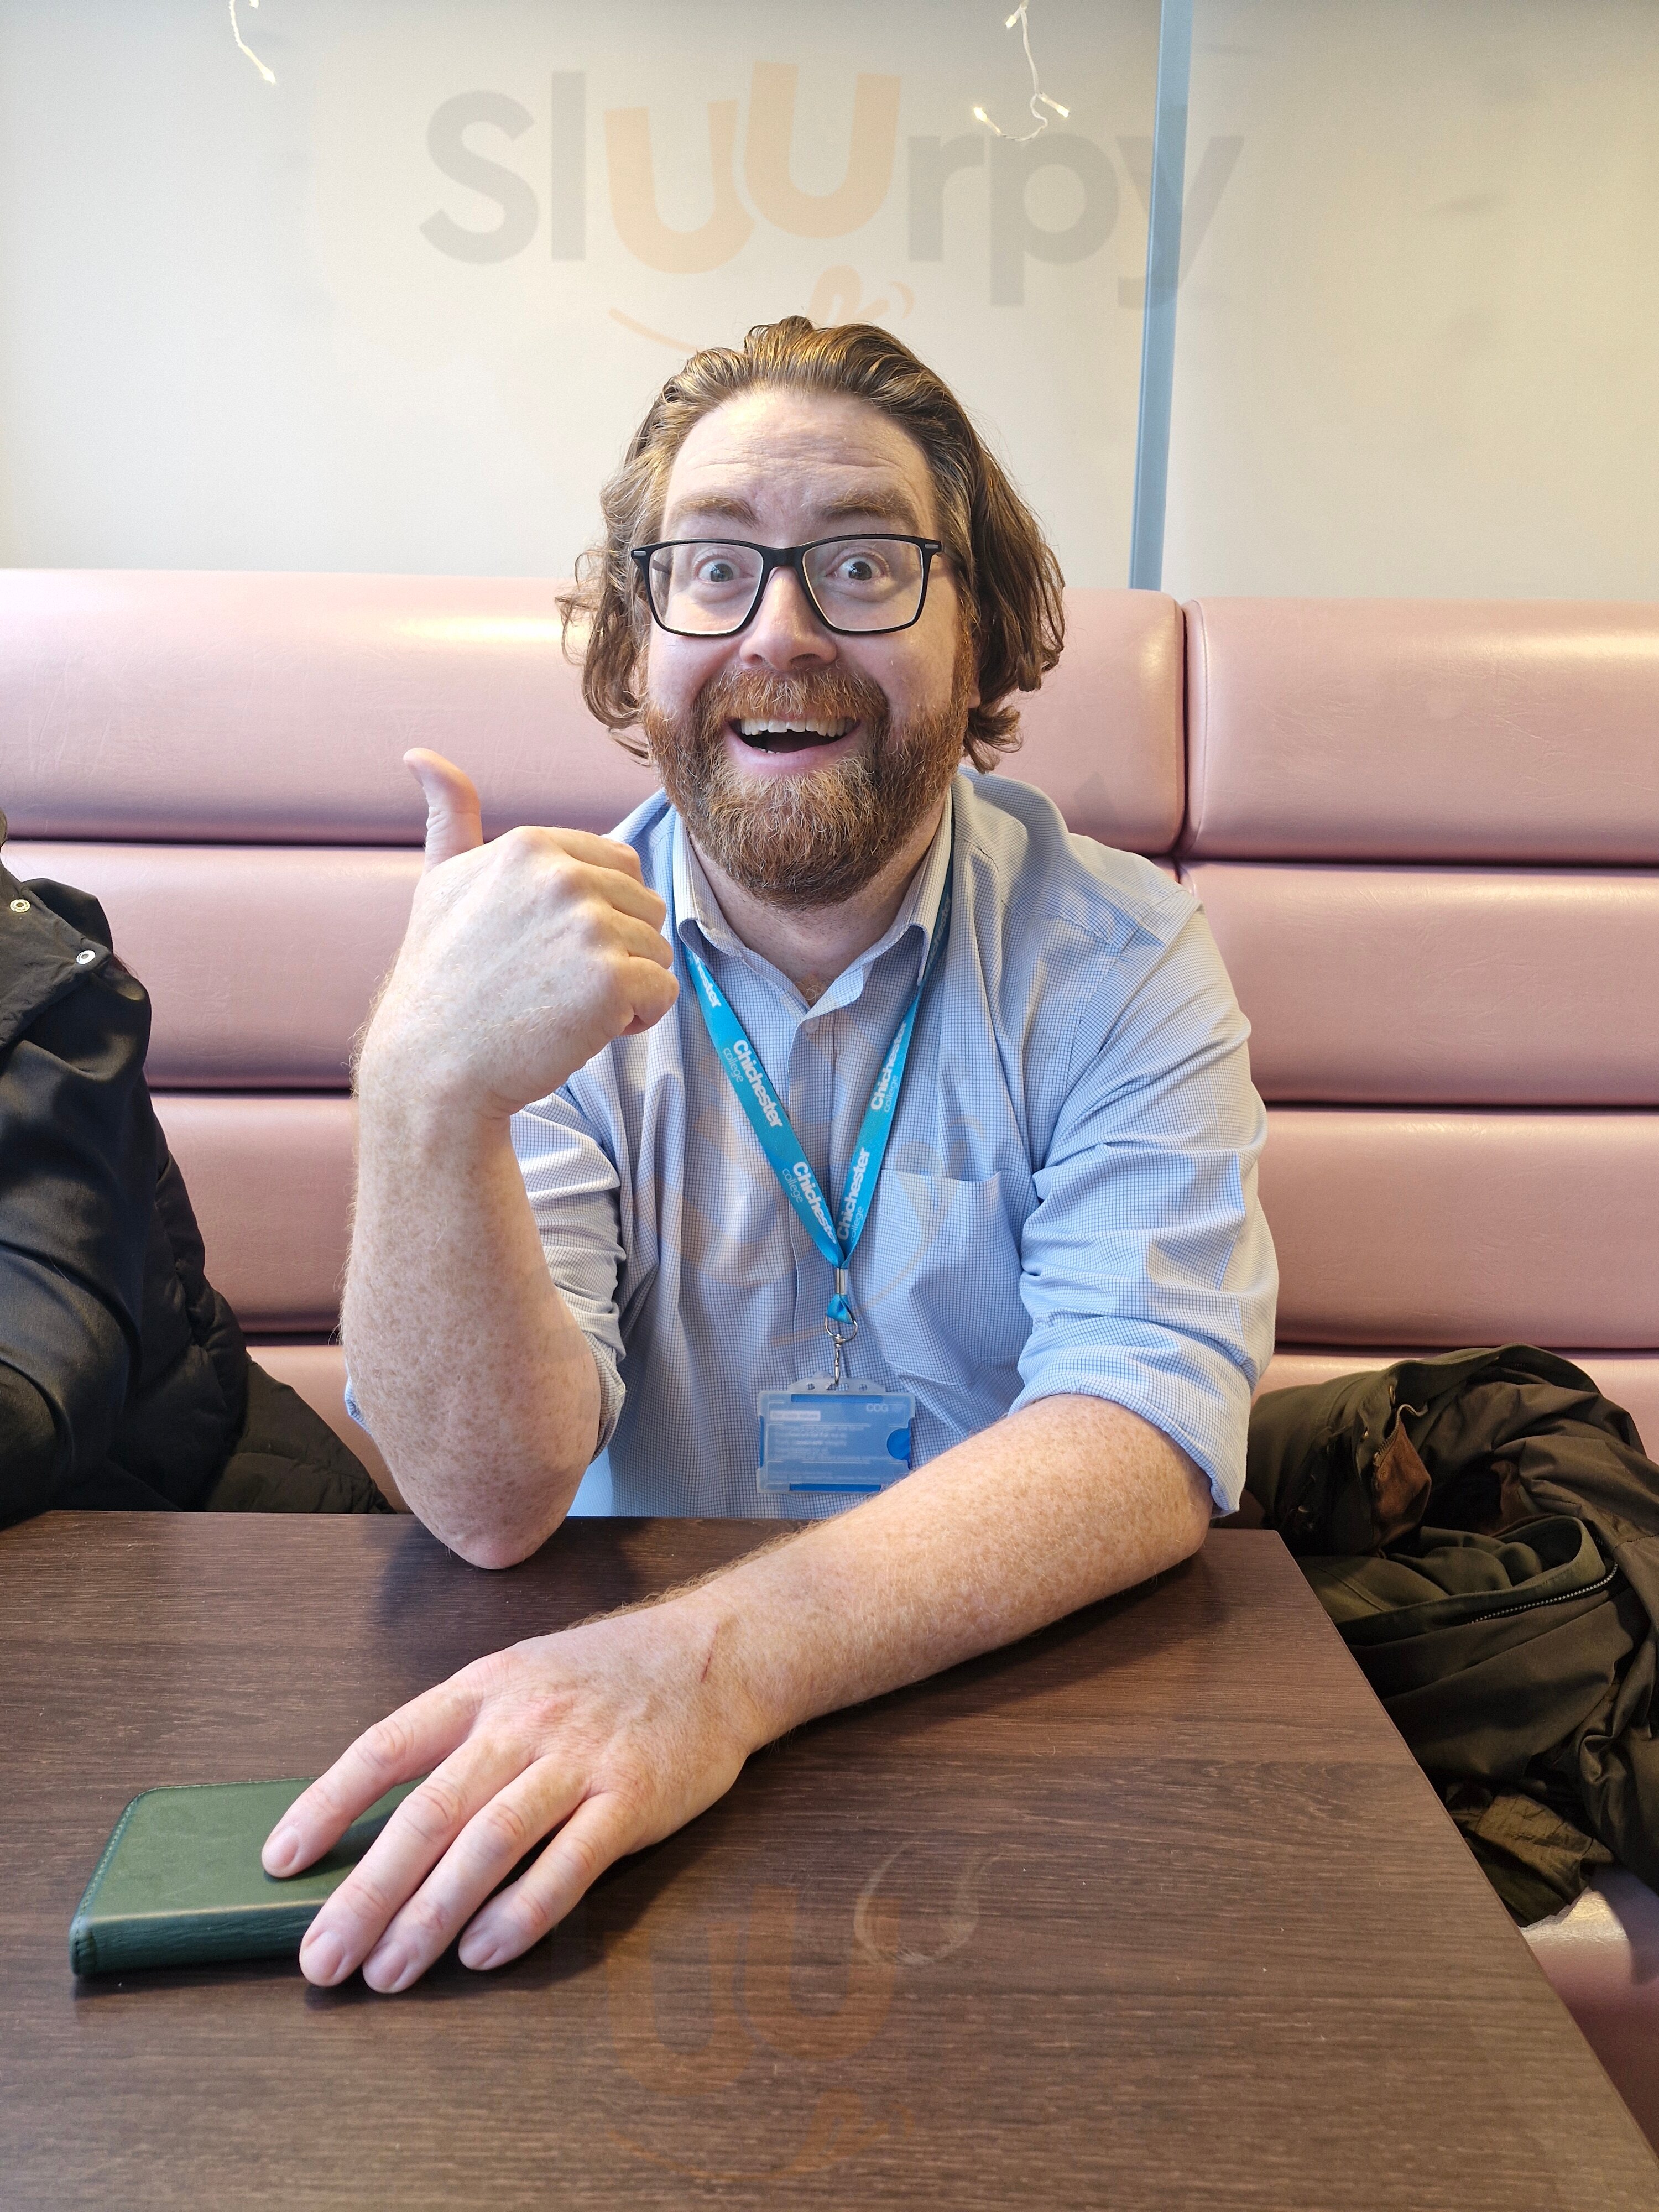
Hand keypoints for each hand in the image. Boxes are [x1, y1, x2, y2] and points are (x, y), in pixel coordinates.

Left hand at [262, 1595, 760, 1992]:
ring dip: (430, 1916)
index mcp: (483, 1689)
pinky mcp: (633, 1796)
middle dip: (366, 1891)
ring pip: (490, 1842)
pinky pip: (569, 1863)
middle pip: (429, 1811)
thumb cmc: (605, 1675)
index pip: (386, 1747)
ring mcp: (580, 1758)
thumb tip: (377, 1822)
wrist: (716, 1652)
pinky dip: (520, 1913)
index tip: (279, 1861)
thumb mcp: (520, 1677)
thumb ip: (458, 1737)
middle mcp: (523, 1721)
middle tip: (321, 1958)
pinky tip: (480, 1955)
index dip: (327, 1804)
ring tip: (386, 1973)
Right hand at [366, 749, 678, 1119]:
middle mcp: (562, 875)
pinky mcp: (612, 980)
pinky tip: (583, 1031)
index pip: (619, 865)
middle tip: (553, 984)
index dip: (598, 914)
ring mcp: (590, 926)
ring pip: (657, 951)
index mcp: (531, 844)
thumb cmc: (440, 980)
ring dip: (625, 988)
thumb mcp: (440, 884)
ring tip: (562, 1007)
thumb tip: (421, 756)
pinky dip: (636, 1020)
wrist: (432, 1068)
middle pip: (645, 907)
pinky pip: (664, 993)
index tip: (545, 948)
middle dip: (616, 949)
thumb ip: (450, 819)